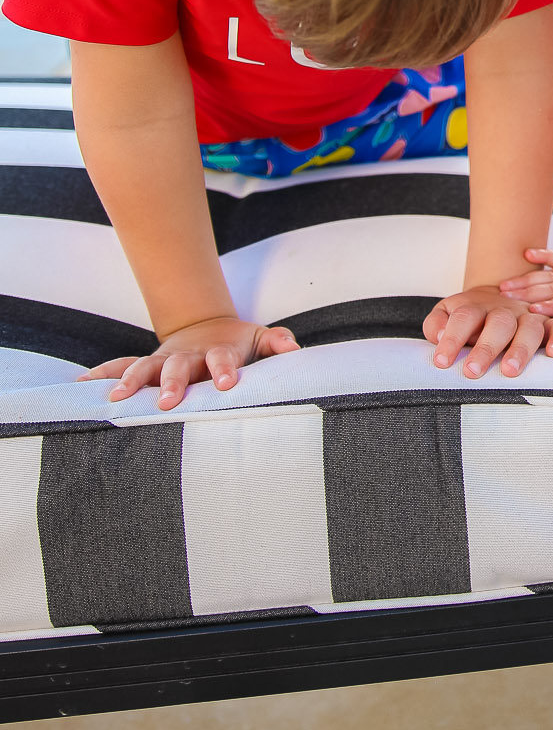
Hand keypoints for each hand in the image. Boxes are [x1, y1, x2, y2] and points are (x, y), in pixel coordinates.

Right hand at [79, 316, 299, 410]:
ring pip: (144, 367)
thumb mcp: (261, 339)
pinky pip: (118, 367)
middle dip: (172, 383)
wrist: (208, 327)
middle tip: (166, 403)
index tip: (227, 384)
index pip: (223, 359)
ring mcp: (163, 359)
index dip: (225, 370)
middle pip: (178, 366)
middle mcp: (187, 355)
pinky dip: (100, 375)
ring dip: (130, 381)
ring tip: (116, 399)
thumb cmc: (239, 344)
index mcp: (217, 351)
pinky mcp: (145, 365)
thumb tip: (294, 349)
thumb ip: (277, 342)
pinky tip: (81, 387)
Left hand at [422, 285, 552, 378]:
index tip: (442, 361)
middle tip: (472, 371)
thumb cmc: (470, 316)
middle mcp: (503, 310)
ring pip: (529, 328)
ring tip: (509, 371)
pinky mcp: (547, 323)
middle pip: (499, 324)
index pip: (464, 318)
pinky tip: (552, 354)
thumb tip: (439, 336)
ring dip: (520, 349)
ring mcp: (527, 316)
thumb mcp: (446, 313)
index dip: (452, 339)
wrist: (496, 296)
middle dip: (486, 349)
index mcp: (476, 306)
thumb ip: (436, 324)